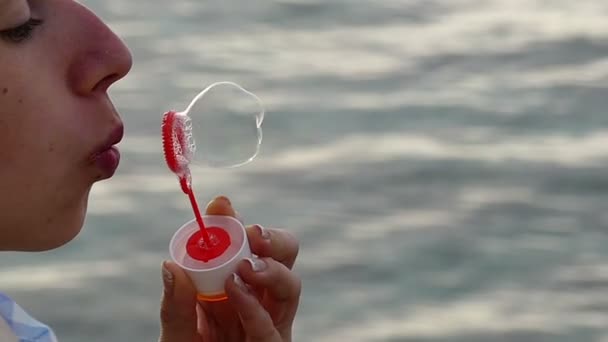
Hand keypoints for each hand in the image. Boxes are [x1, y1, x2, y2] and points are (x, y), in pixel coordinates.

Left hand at [159, 196, 300, 341]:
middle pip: (284, 257)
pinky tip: (237, 292)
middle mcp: (258, 300)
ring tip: (244, 267)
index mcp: (235, 286)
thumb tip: (170, 265)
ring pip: (290, 285)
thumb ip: (175, 305)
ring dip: (272, 269)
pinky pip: (274, 329)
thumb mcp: (176, 334)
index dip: (236, 222)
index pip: (245, 245)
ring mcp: (270, 324)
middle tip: (252, 232)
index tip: (221, 204)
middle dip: (274, 239)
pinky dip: (255, 308)